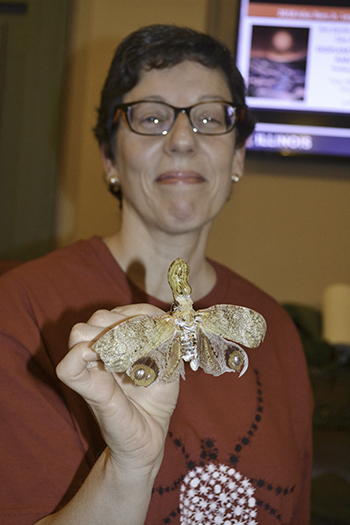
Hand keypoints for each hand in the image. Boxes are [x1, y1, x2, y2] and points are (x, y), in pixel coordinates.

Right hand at [56, 304, 179, 478]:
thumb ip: (162, 340)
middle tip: (145, 348)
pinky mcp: (85, 389)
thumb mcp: (168, 363)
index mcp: (117, 341)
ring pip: (80, 332)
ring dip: (110, 338)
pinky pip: (68, 366)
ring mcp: (89, 368)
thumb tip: (160, 322)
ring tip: (133, 358)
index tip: (158, 329)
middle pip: (98, 318)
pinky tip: (113, 365)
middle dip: (124, 326)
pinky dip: (85, 356)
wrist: (148, 439)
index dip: (137, 315)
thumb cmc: (156, 399)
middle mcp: (99, 350)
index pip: (118, 311)